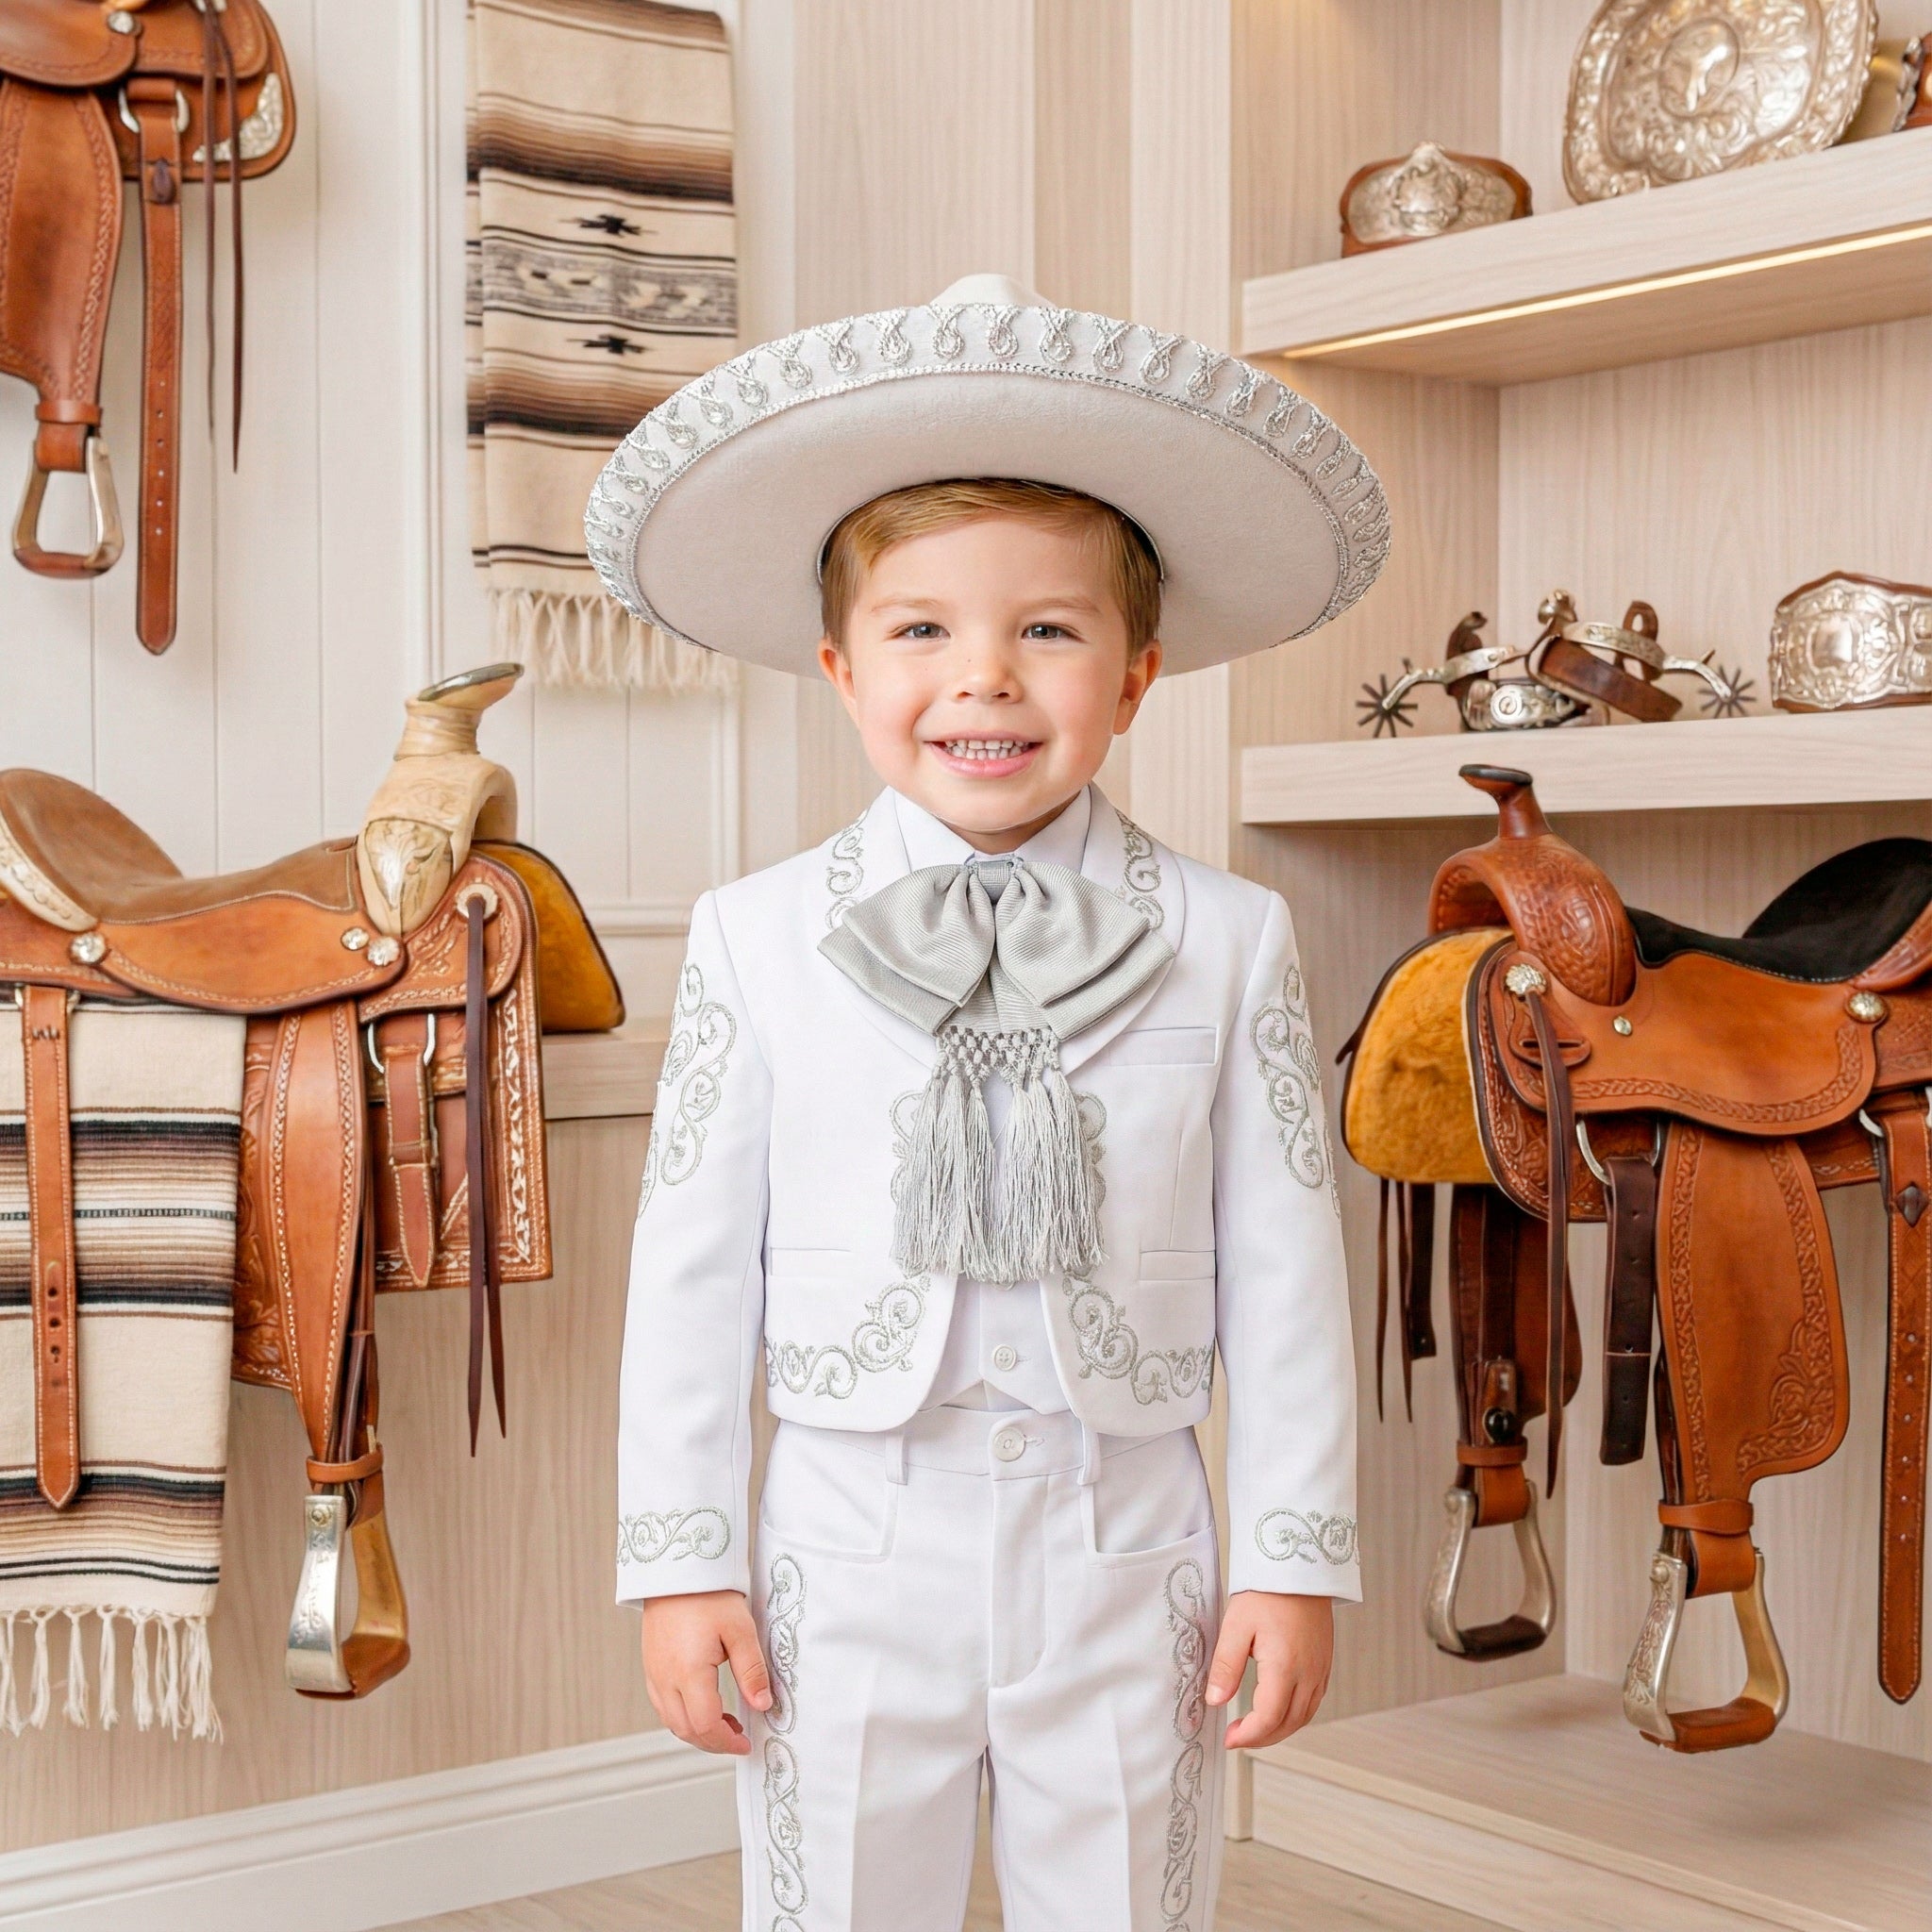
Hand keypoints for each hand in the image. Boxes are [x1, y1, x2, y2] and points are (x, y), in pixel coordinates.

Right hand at [641, 1589, 772, 1755]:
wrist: (677, 1569)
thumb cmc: (709, 1595)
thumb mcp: (740, 1630)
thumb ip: (752, 1671)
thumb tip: (762, 1705)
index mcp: (688, 1673)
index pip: (705, 1725)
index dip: (726, 1741)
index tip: (745, 1742)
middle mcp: (665, 1679)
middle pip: (686, 1730)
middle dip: (713, 1742)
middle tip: (738, 1738)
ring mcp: (653, 1673)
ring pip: (672, 1721)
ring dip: (697, 1731)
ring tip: (725, 1724)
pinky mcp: (650, 1666)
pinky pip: (663, 1705)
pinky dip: (682, 1716)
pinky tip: (702, 1705)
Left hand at [1204, 1590, 1332, 1749]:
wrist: (1298, 1566)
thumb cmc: (1267, 1591)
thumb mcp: (1236, 1626)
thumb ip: (1226, 1666)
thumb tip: (1215, 1701)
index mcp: (1285, 1666)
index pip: (1269, 1718)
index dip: (1249, 1735)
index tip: (1229, 1739)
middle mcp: (1309, 1673)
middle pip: (1289, 1723)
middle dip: (1262, 1738)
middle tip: (1237, 1737)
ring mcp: (1320, 1669)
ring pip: (1304, 1716)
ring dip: (1280, 1730)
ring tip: (1255, 1729)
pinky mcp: (1324, 1662)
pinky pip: (1314, 1701)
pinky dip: (1296, 1715)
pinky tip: (1279, 1710)